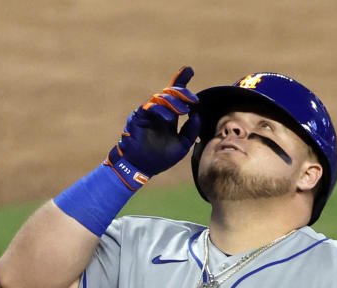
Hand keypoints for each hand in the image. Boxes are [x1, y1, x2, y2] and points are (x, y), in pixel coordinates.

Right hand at [106, 66, 200, 180]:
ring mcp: (149, 113)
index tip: (189, 70)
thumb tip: (197, 116)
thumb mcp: (181, 145)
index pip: (177, 96)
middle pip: (170, 92)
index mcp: (169, 116)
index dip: (181, 81)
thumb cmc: (160, 158)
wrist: (141, 168)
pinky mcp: (139, 117)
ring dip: (174, 102)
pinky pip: (150, 107)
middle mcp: (159, 112)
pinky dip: (161, 110)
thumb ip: (190, 131)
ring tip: (184, 110)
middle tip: (194, 99)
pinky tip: (169, 118)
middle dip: (183, 92)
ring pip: (161, 97)